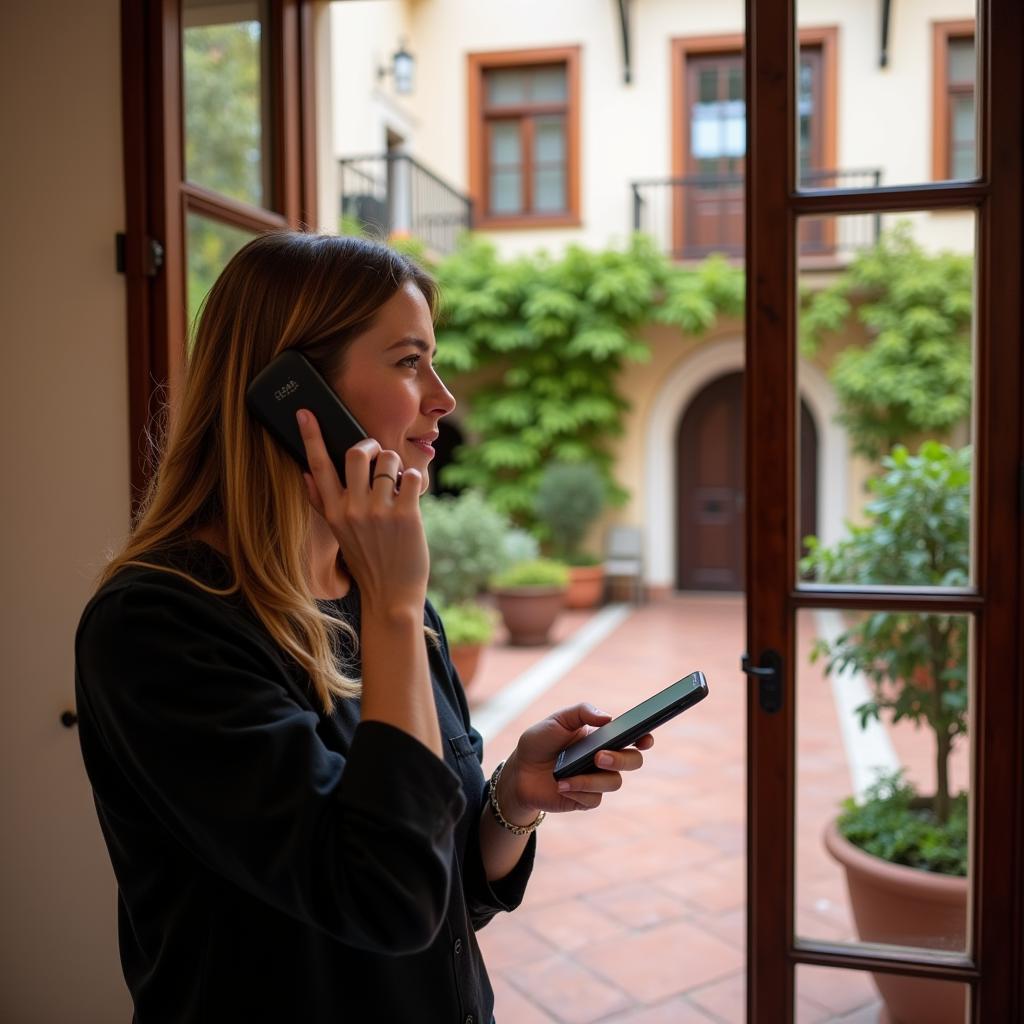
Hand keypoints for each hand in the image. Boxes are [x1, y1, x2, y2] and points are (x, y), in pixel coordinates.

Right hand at [297, 410, 427, 612]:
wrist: (391, 595)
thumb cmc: (367, 561)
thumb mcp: (338, 533)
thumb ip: (322, 502)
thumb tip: (306, 473)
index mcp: (333, 511)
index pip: (317, 465)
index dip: (311, 435)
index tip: (304, 411)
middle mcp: (353, 509)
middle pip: (356, 453)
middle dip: (371, 446)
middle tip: (378, 457)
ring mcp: (379, 512)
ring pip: (388, 460)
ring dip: (397, 464)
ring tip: (398, 482)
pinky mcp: (406, 515)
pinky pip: (412, 476)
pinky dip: (415, 479)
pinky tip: (412, 494)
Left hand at [499, 703, 653, 817]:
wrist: (519, 771)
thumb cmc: (540, 742)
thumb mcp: (557, 720)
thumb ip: (582, 712)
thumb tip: (608, 717)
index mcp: (602, 738)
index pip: (632, 737)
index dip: (645, 738)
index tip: (644, 738)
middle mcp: (604, 759)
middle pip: (633, 761)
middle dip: (621, 759)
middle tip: (599, 756)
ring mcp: (597, 780)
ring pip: (614, 783)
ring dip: (591, 779)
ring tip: (566, 777)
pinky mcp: (586, 799)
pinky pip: (594, 799)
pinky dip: (578, 791)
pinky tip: (561, 786)